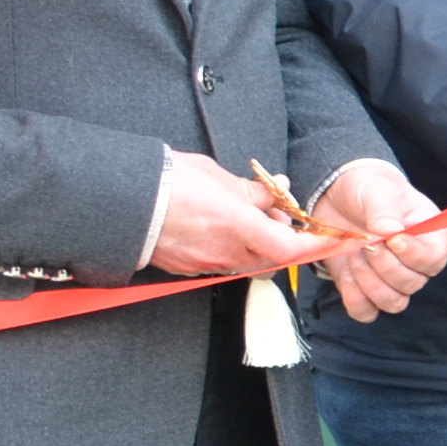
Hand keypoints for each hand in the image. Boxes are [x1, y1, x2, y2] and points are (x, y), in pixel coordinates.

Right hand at [149, 150, 335, 276]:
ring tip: (242, 217)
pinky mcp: (187, 268)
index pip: (290, 248)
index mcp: (241, 229)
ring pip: (245, 262)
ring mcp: (206, 264)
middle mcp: (227, 252)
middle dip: (279, 241)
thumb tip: (275, 192)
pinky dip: (228, 248)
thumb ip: (253, 191)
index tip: (323, 237)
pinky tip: (217, 227)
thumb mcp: (220, 177)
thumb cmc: (171, 182)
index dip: (311, 245)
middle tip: (272, 215)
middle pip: (270, 259)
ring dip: (254, 245)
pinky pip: (219, 262)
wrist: (123, 199)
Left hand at [308, 163, 446, 319]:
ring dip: (369, 282)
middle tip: (366, 242)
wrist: (336, 194)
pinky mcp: (365, 290)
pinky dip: (354, 297)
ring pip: (393, 303)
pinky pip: (366, 311)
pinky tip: (347, 273)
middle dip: (383, 265)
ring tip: (355, 255)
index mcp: (432, 238)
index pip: (434, 260)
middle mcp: (416, 264)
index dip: (413, 255)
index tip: (390, 239)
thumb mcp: (379, 190)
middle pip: (411, 284)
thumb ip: (385, 211)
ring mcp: (391, 280)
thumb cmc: (369, 188)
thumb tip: (390, 231)